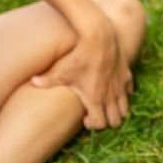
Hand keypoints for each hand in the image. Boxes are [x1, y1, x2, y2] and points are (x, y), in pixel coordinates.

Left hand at [30, 14, 133, 129]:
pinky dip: (123, 94)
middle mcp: (111, 95)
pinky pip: (130, 91)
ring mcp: (120, 85)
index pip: (101, 124)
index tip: (85, 118)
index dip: (93, 125)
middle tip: (95, 114)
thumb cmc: (79, 55)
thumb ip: (46, 80)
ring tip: (104, 104)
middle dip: (107, 121)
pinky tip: (112, 89)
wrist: (98, 36)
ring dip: (116, 111)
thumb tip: (32, 82)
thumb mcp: (61, 70)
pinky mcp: (126, 74)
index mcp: (96, 99)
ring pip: (125, 109)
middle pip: (116, 121)